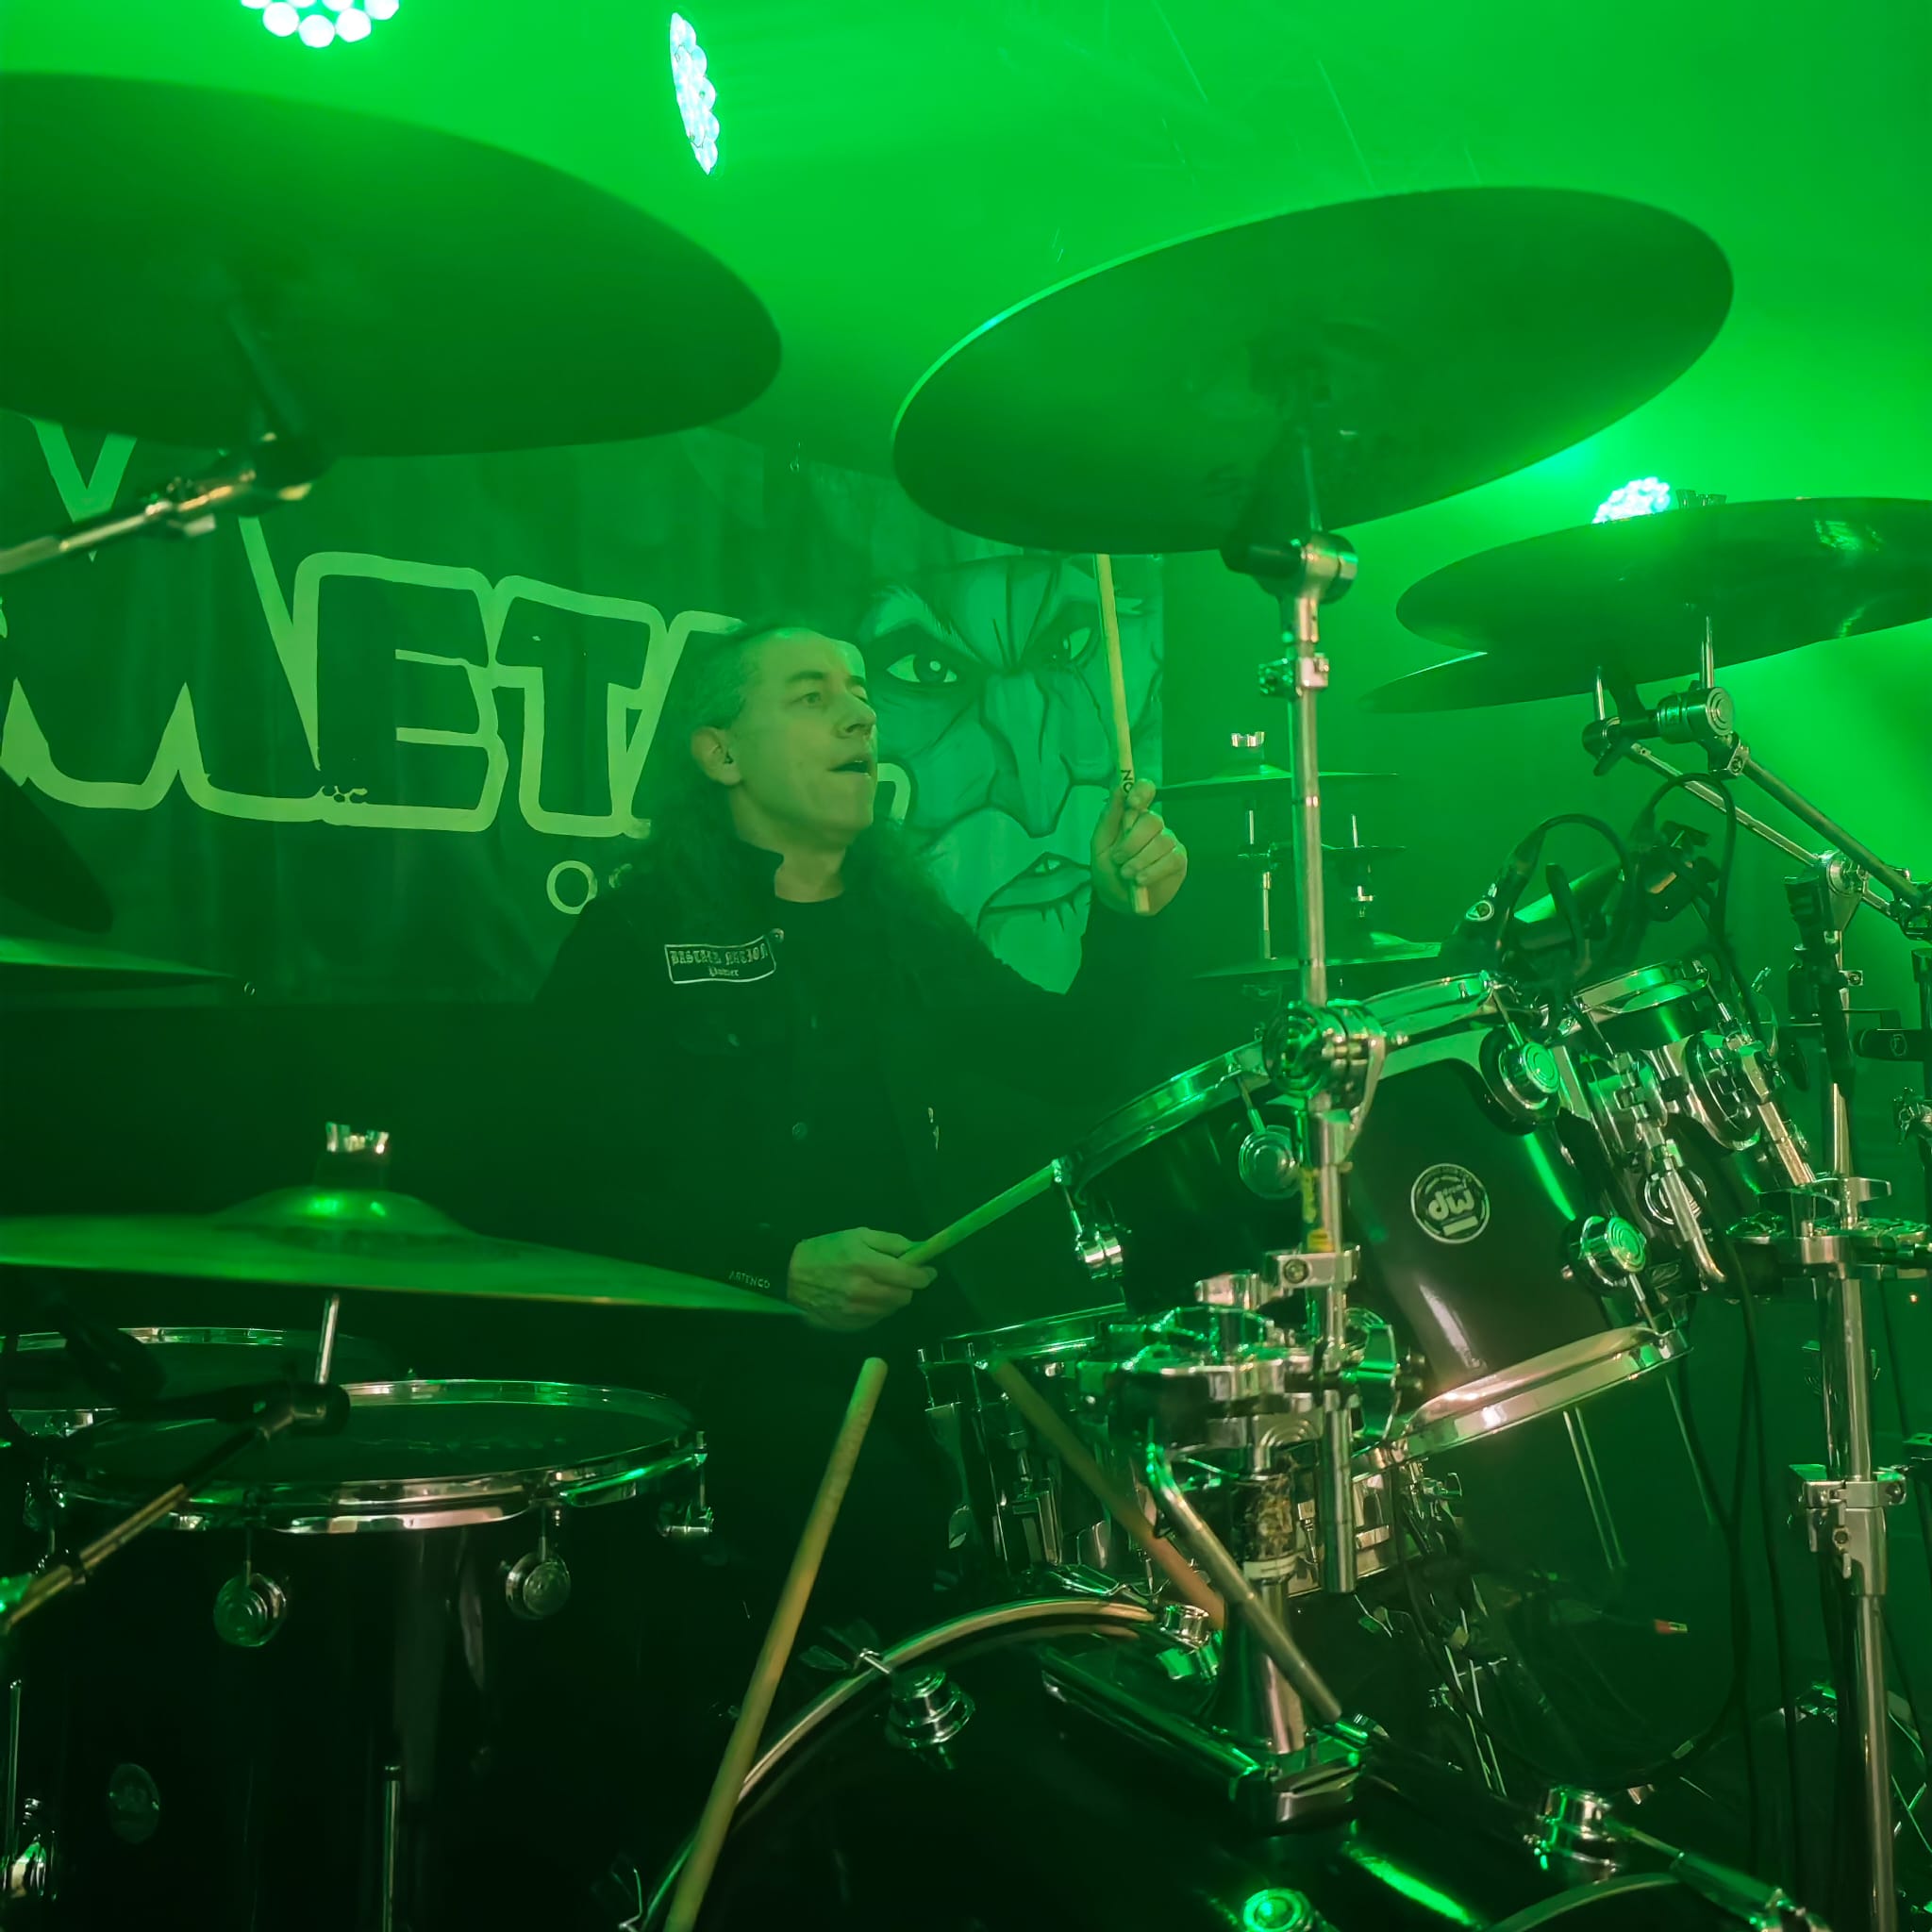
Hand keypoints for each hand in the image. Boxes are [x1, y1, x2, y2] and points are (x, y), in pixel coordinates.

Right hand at [786, 1228, 935, 1332]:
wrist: (790, 1276)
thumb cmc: (825, 1250)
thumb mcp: (858, 1234)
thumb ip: (892, 1242)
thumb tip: (919, 1250)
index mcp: (867, 1264)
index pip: (911, 1278)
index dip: (924, 1274)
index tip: (926, 1270)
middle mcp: (864, 1292)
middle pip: (905, 1297)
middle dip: (907, 1286)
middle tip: (897, 1275)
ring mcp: (856, 1312)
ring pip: (891, 1309)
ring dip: (891, 1297)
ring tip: (877, 1285)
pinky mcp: (849, 1326)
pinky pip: (875, 1319)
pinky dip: (876, 1309)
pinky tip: (863, 1297)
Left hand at [1091, 779, 1186, 917]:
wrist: (1118, 901)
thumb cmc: (1108, 870)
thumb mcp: (1100, 845)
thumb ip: (1109, 817)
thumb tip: (1119, 787)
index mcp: (1133, 816)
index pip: (1145, 790)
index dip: (1142, 791)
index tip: (1132, 803)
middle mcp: (1153, 825)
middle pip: (1153, 820)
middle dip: (1132, 842)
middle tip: (1118, 859)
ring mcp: (1168, 841)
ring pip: (1162, 841)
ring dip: (1140, 860)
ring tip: (1126, 875)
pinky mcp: (1178, 860)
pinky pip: (1171, 859)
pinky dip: (1154, 871)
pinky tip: (1141, 881)